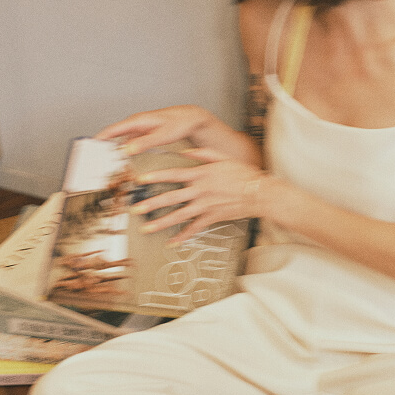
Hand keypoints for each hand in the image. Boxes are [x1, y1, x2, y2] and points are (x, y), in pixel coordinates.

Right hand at [96, 105, 214, 155]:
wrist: (190, 119)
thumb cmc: (178, 123)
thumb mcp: (162, 135)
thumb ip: (144, 143)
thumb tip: (127, 149)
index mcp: (137, 121)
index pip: (112, 129)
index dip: (99, 139)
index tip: (89, 148)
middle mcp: (135, 125)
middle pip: (113, 136)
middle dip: (103, 148)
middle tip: (95, 162)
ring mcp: (139, 130)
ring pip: (121, 141)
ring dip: (114, 152)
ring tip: (106, 165)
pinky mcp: (143, 136)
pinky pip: (129, 144)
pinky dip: (124, 153)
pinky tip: (123, 163)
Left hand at [129, 147, 266, 242]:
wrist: (258, 192)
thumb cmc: (243, 174)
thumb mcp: (222, 157)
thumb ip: (201, 154)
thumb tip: (184, 152)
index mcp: (201, 174)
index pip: (173, 175)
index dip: (156, 177)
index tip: (141, 179)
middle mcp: (200, 191)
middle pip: (171, 198)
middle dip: (151, 204)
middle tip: (136, 209)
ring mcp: (205, 206)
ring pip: (178, 216)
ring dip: (161, 223)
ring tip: (146, 228)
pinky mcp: (211, 218)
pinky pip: (194, 229)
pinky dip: (183, 237)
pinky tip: (172, 242)